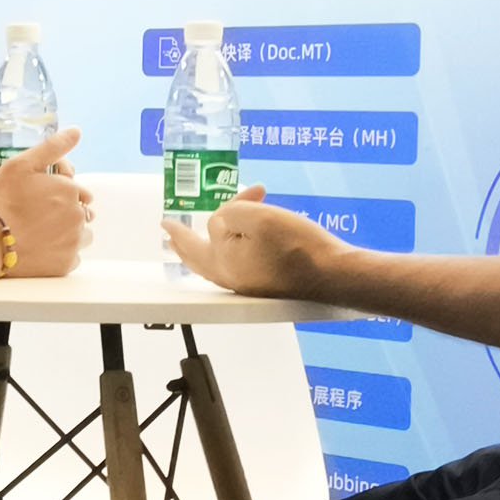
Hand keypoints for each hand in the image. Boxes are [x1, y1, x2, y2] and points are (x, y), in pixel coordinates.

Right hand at [0, 126, 91, 275]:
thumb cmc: (0, 200)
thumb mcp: (21, 164)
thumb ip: (52, 147)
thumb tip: (77, 131)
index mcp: (70, 190)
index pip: (78, 191)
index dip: (60, 193)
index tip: (42, 199)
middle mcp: (78, 216)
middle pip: (81, 213)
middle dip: (66, 213)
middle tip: (39, 216)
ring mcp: (73, 242)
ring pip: (80, 236)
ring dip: (68, 233)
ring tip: (42, 233)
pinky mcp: (65, 265)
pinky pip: (71, 257)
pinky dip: (60, 253)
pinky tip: (41, 248)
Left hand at [163, 186, 338, 295]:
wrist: (334, 274)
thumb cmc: (298, 246)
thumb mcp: (257, 217)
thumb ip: (229, 214)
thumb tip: (221, 223)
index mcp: (222, 260)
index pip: (193, 241)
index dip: (180, 228)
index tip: (166, 222)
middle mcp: (231, 277)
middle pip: (198, 260)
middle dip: (185, 244)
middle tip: (172, 235)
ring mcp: (249, 284)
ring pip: (217, 263)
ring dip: (208, 245)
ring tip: (203, 234)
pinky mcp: (267, 285)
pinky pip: (237, 266)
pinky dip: (231, 249)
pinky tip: (239, 244)